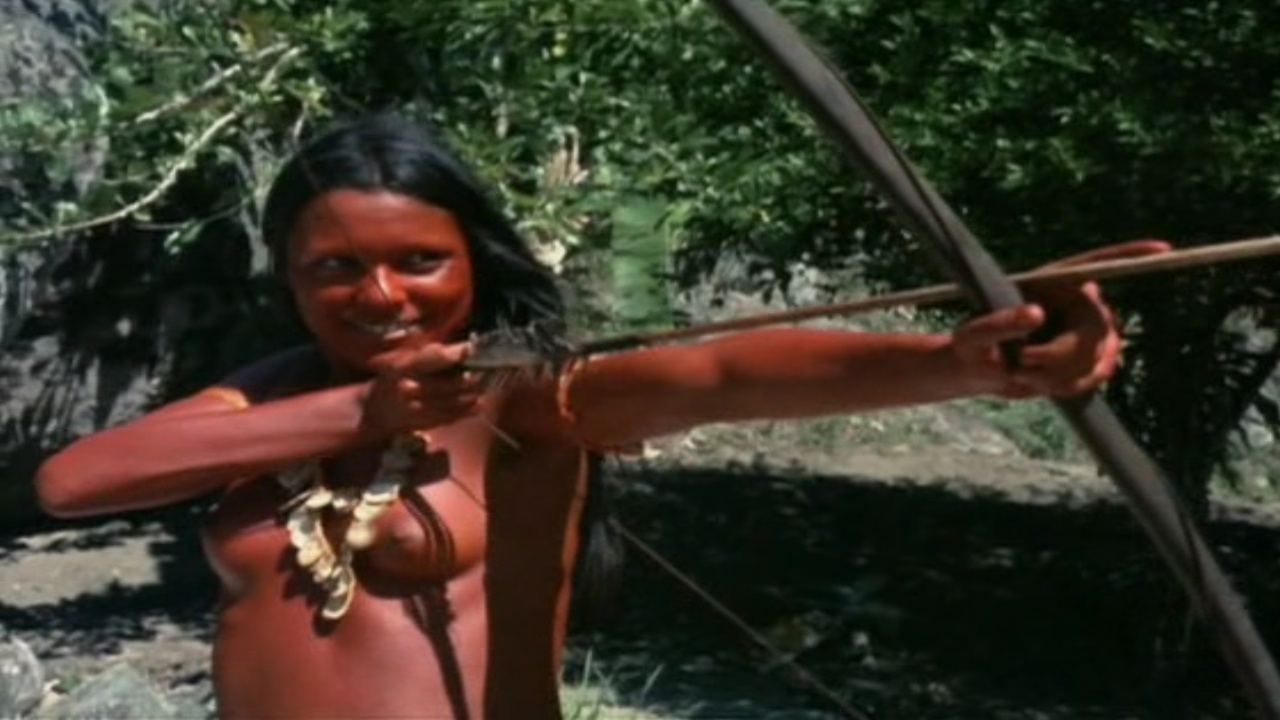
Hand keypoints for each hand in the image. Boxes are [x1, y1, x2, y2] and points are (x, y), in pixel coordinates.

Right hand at [359, 341, 483, 435]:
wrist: (373, 411)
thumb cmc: (392, 378)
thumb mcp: (403, 359)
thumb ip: (429, 353)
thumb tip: (462, 346)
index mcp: (403, 367)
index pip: (433, 358)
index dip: (455, 353)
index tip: (472, 347)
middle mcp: (409, 388)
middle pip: (450, 383)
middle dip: (472, 377)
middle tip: (487, 369)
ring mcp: (417, 408)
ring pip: (454, 402)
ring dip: (473, 394)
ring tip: (486, 385)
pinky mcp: (424, 423)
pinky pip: (451, 416)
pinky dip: (467, 410)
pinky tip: (478, 403)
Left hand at [949, 239, 1171, 398]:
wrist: (980, 372)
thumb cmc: (970, 346)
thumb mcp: (972, 336)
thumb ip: (998, 324)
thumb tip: (1036, 314)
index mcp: (1051, 284)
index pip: (1095, 265)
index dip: (1128, 256)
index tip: (1163, 249)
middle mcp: (1077, 302)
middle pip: (1097, 327)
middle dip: (1062, 355)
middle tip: (1022, 365)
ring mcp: (1088, 330)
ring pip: (1099, 356)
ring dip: (1060, 374)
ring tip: (1023, 373)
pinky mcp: (1090, 356)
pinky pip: (1096, 375)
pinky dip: (1068, 386)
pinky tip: (1041, 383)